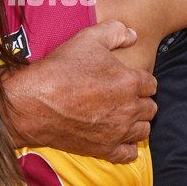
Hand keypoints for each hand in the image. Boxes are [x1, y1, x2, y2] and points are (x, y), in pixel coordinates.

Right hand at [9, 19, 156, 162]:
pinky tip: (119, 137)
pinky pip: (129, 153)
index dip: (141, 80)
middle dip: (141, 101)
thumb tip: (133, 35)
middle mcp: (129, 108)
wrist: (34, 102)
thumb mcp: (88, 38)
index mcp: (129, 82)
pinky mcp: (105, 149)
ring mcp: (118, 131)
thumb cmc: (60, 69)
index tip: (128, 80)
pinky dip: (128, 146)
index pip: (151, 84)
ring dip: (137, 122)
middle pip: (150, 107)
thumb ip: (116, 31)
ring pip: (143, 130)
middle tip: (124, 97)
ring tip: (123, 115)